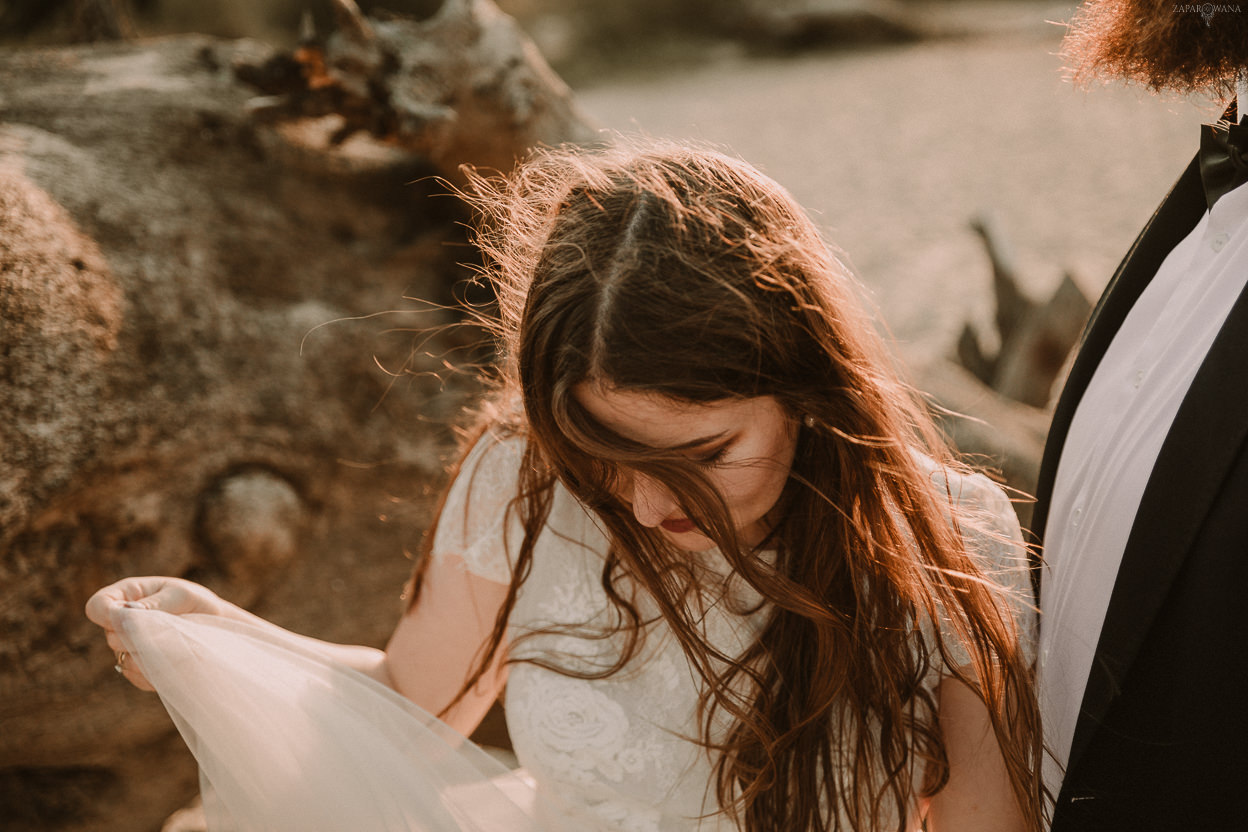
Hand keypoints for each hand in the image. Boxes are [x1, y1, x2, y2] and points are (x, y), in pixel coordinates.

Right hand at [85, 577, 223, 690]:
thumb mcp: (181, 596)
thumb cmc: (198, 603)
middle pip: (111, 637)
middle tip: (171, 630)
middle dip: (140, 637)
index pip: (97, 606)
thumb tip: (124, 616)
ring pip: (124, 659)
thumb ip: (153, 605)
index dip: (107, 615)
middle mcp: (121, 622)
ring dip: (153, 654)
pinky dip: (157, 669)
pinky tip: (176, 659)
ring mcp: (127, 647)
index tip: (132, 621)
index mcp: (127, 595)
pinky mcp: (137, 669)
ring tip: (179, 643)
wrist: (217, 628)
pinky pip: (137, 675)